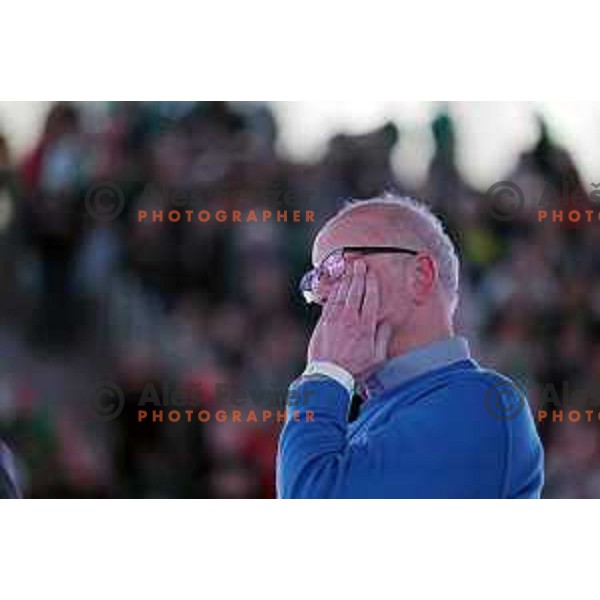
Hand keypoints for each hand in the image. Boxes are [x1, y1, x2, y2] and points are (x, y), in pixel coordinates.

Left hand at [307, 259, 392, 377]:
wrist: (328, 375)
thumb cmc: (354, 369)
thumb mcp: (377, 358)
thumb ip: (383, 337)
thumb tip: (387, 322)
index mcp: (365, 327)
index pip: (370, 299)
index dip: (371, 284)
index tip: (372, 274)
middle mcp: (350, 320)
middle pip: (355, 292)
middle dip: (359, 276)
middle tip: (360, 264)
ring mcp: (335, 320)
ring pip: (342, 294)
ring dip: (346, 280)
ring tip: (350, 269)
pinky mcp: (323, 323)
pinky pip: (330, 302)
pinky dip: (335, 291)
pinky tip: (338, 285)